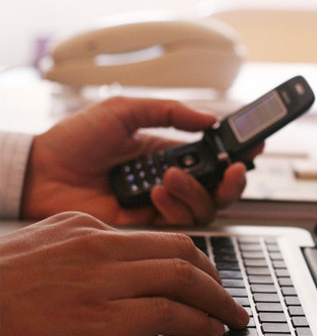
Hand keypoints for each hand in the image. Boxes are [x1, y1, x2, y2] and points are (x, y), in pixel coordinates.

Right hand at [0, 212, 248, 335]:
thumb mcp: (46, 245)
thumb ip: (88, 248)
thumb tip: (123, 262)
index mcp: (88, 227)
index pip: (159, 238)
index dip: (194, 258)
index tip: (207, 275)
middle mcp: (101, 246)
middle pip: (182, 251)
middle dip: (215, 277)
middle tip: (229, 296)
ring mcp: (103, 281)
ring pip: (183, 278)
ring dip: (216, 300)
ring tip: (230, 316)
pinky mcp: (100, 320)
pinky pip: (166, 314)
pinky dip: (196, 321)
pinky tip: (207, 331)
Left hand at [21, 96, 258, 224]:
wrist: (43, 171)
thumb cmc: (77, 139)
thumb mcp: (125, 111)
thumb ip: (169, 112)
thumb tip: (209, 117)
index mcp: (165, 150)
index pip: (211, 155)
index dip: (236, 153)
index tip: (253, 147)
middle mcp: (168, 179)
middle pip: (217, 187)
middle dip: (232, 180)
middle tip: (232, 168)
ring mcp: (158, 203)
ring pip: (203, 207)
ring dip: (195, 191)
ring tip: (169, 175)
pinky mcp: (146, 224)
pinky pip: (177, 223)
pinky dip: (174, 207)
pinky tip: (155, 191)